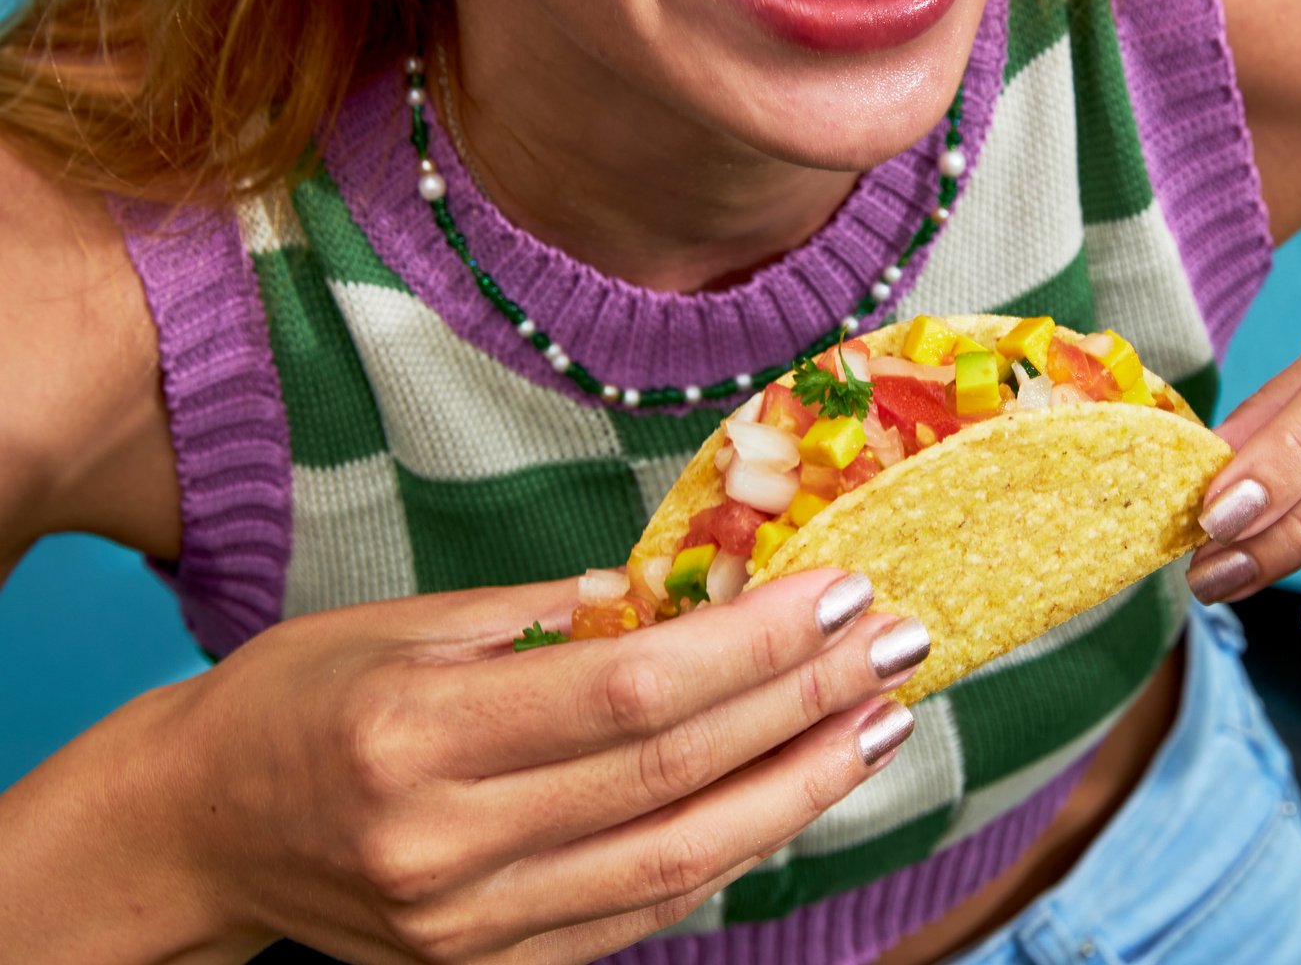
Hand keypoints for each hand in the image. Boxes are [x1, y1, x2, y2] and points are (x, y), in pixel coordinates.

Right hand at [156, 569, 923, 962]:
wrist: (192, 836)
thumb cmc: (296, 701)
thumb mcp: (404, 626)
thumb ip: (550, 615)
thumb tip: (689, 588)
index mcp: (415, 734)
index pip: (630, 692)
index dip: (751, 649)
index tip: (836, 595)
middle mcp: (444, 844)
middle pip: (672, 776)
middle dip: (802, 706)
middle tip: (892, 645)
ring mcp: (468, 927)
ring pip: (677, 862)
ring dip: (796, 790)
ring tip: (876, 724)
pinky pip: (638, 914)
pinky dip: (726, 853)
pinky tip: (791, 794)